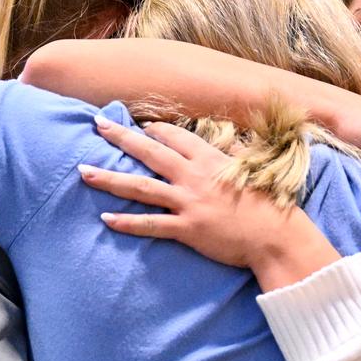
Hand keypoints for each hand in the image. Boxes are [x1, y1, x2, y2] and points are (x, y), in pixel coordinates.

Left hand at [83, 118, 341, 289]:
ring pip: (141, 187)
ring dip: (110, 179)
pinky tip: (106, 218)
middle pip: (150, 152)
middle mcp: (195, 176)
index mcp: (211, 159)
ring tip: (84, 172)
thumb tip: (230, 145)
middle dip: (120, 137)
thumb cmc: (269, 204)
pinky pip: (151, 224)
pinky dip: (128, 222)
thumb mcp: (254, 170)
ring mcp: (189, 202)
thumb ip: (236, 155)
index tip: (139, 126)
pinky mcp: (187, 228)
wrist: (276, 236)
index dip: (155, 129)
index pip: (176, 137)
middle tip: (97, 124)